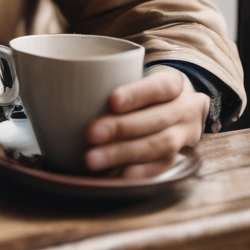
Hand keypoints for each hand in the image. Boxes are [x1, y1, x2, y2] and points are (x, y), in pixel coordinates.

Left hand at [84, 67, 209, 178]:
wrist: (180, 104)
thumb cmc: (145, 87)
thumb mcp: (138, 73)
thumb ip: (110, 77)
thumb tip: (63, 88)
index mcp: (176, 83)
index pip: (161, 86)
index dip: (138, 94)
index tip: (112, 101)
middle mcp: (186, 109)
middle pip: (158, 120)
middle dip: (122, 129)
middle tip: (89, 134)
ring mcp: (186, 135)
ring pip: (160, 146)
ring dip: (123, 154)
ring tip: (93, 159)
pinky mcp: (180, 157)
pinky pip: (161, 168)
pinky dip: (137, 172)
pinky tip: (115, 176)